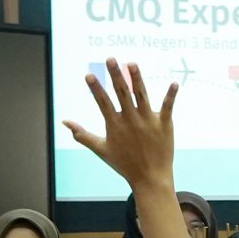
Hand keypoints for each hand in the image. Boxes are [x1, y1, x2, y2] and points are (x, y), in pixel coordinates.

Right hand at [62, 60, 179, 193]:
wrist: (150, 178)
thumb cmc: (124, 164)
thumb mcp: (100, 149)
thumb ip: (82, 134)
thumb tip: (64, 122)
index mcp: (115, 125)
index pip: (103, 102)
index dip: (95, 88)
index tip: (89, 75)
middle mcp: (131, 120)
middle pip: (122, 93)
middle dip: (115, 75)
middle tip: (110, 59)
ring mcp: (148, 121)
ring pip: (142, 95)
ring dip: (137, 78)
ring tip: (131, 64)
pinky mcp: (164, 124)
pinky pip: (167, 107)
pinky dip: (171, 95)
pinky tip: (174, 83)